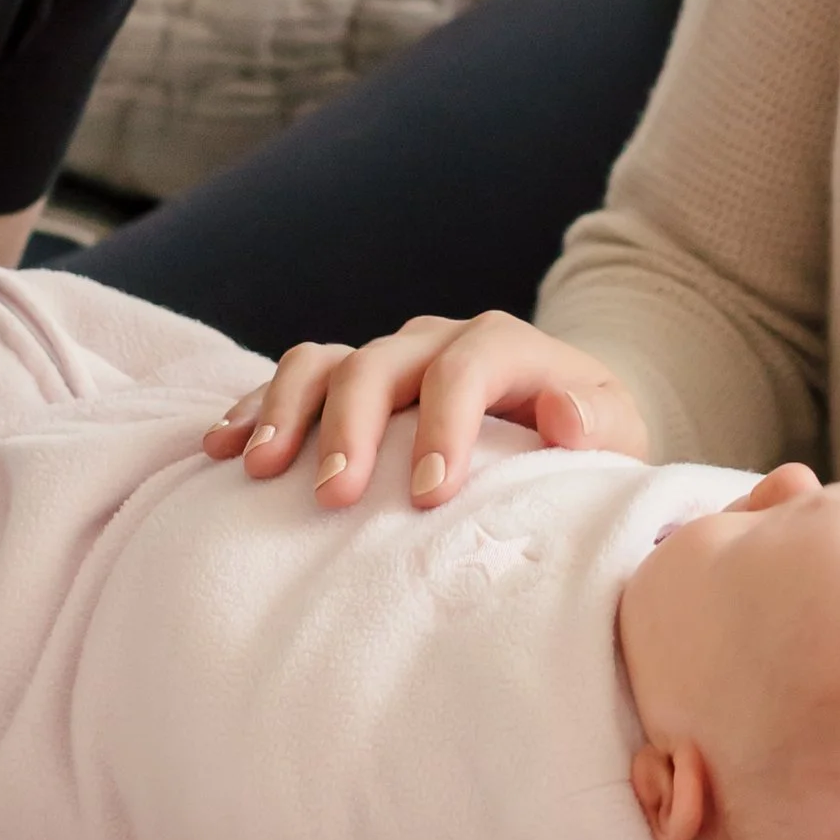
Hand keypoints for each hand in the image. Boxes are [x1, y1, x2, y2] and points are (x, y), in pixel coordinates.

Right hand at [204, 310, 649, 506]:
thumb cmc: (588, 443)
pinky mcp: (350, 382)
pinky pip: (293, 377)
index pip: (471, 366)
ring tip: (257, 468)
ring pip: (326, 360)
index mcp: (506, 348)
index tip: (430, 498)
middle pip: (383, 361)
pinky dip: (255, 407)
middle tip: (333, 496)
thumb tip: (564, 416)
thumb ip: (600, 425)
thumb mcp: (618, 436)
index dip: (447, 426)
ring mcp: (389, 358)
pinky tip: (220, 448)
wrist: (561, 417)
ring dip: (286, 409)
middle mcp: (438, 341)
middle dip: (352, 425)